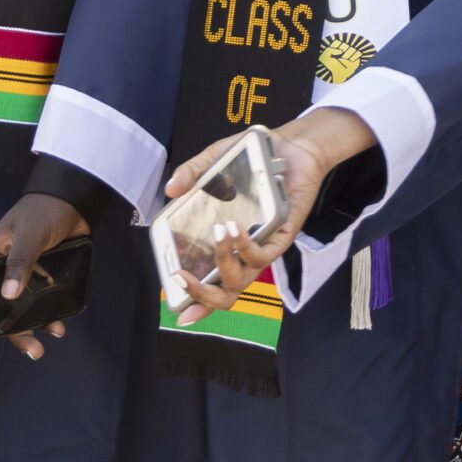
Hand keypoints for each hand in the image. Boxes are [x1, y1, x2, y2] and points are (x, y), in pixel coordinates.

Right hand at [0, 192, 87, 363]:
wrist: (75, 200)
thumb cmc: (44, 210)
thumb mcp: (29, 234)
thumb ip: (20, 261)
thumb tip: (8, 295)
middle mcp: (3, 273)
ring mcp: (25, 278)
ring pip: (18, 313)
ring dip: (25, 333)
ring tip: (37, 351)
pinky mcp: (45, 280)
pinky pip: (42, 307)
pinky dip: (49, 320)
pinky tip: (57, 327)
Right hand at [161, 110, 370, 321]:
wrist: (291, 147)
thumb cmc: (251, 163)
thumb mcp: (215, 163)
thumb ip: (192, 173)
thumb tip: (170, 190)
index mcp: (226, 248)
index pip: (211, 286)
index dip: (196, 305)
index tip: (179, 314)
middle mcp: (244, 256)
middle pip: (225, 295)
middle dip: (200, 294)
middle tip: (181, 276)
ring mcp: (264, 249)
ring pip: (241, 278)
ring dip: (222, 259)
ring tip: (216, 231)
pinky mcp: (282, 238)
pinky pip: (262, 253)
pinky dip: (244, 244)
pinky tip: (233, 226)